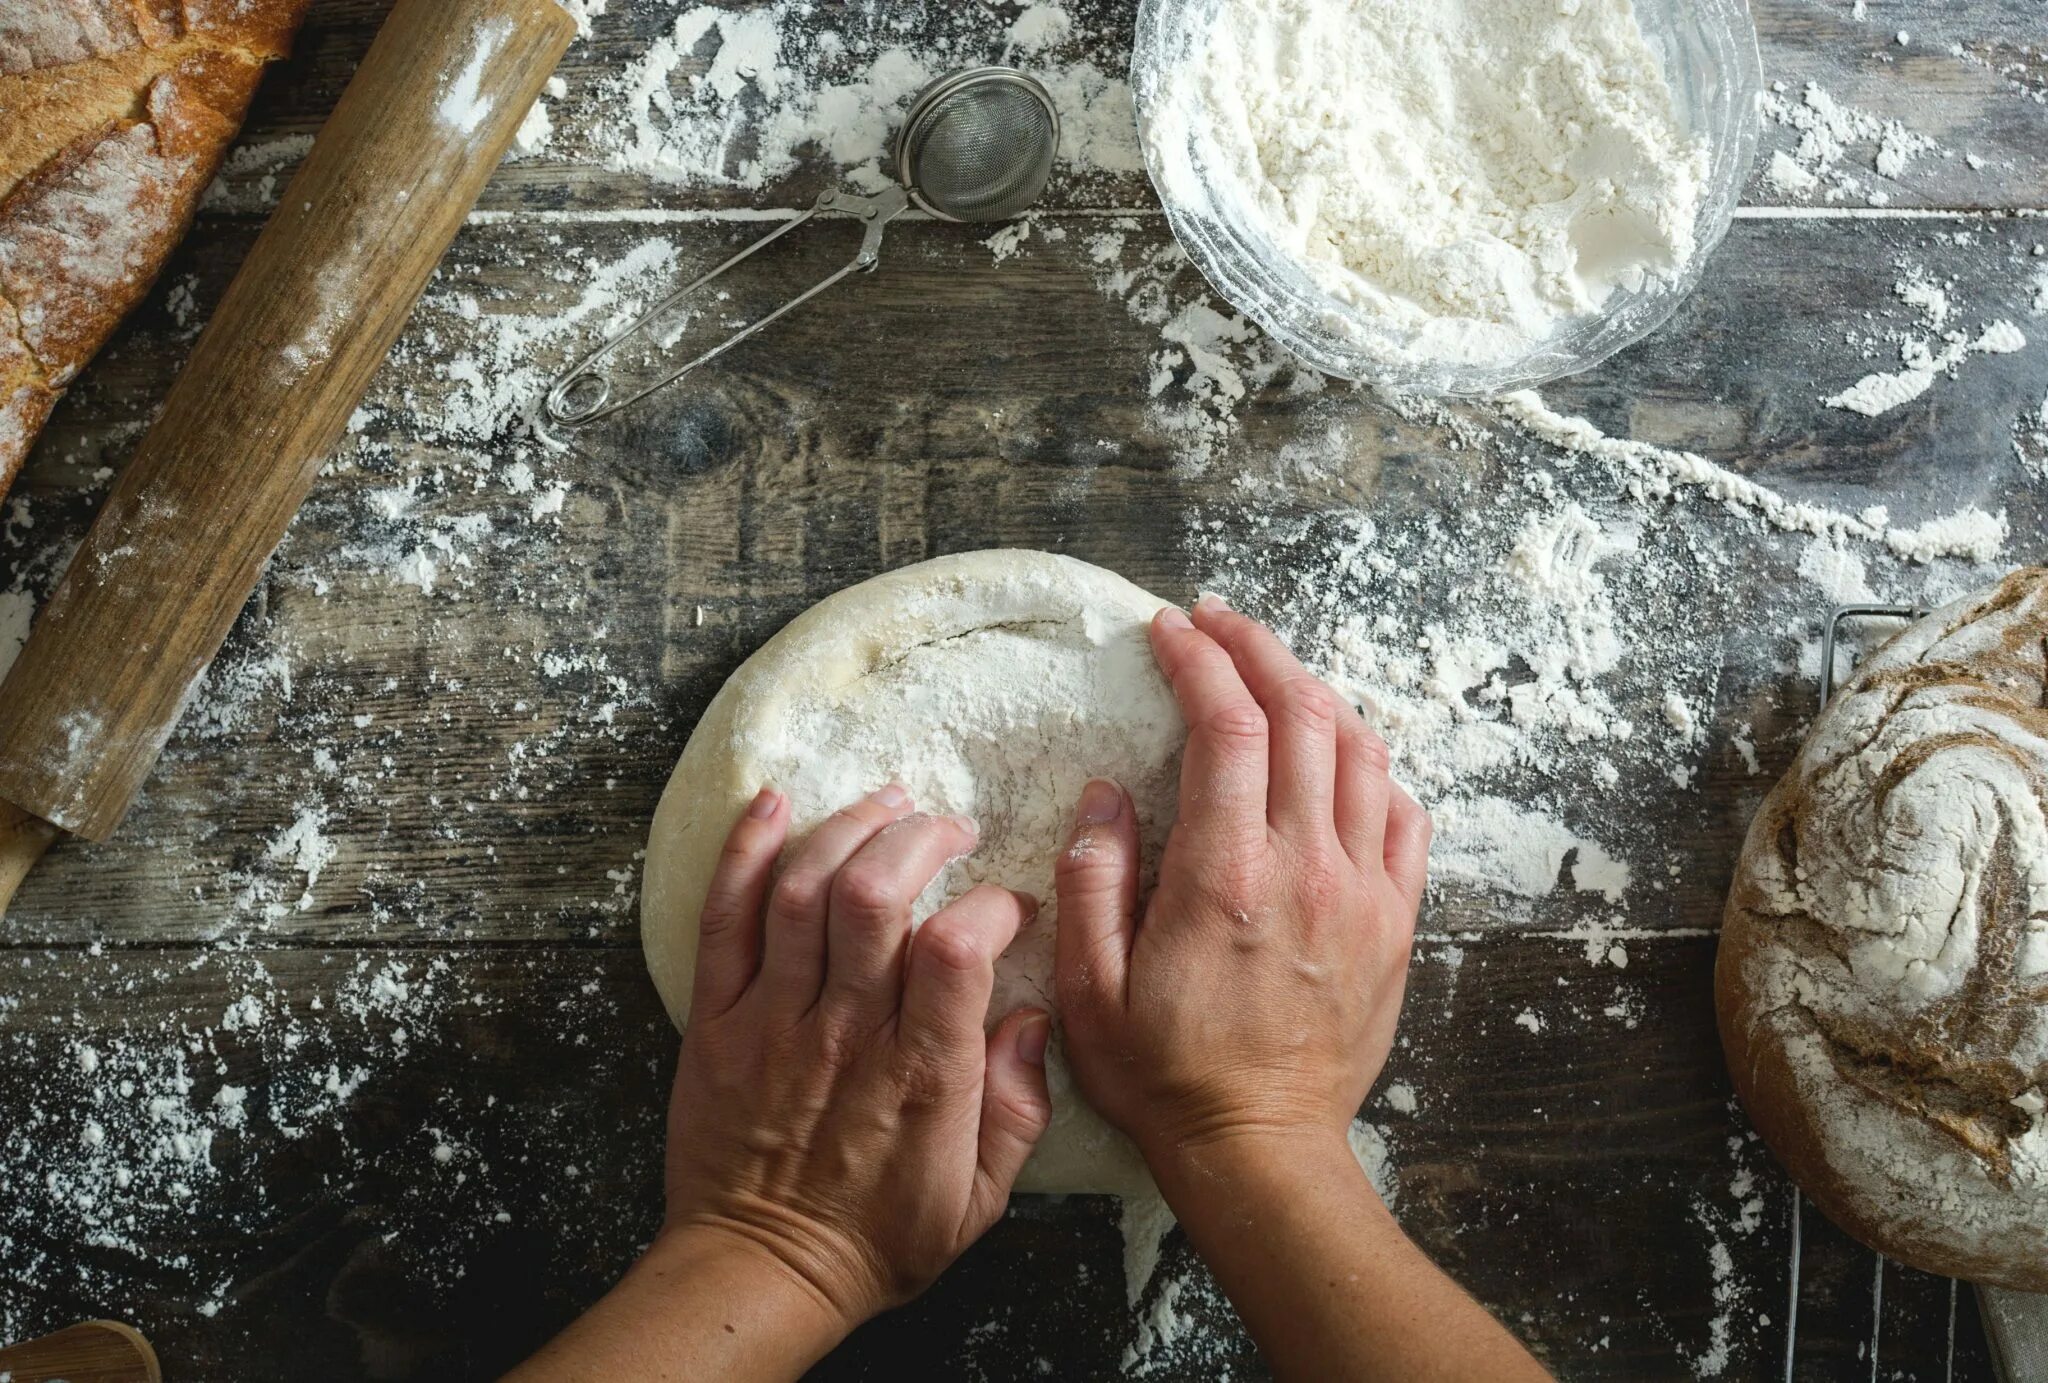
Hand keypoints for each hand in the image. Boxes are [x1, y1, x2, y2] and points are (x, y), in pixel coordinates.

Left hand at [662, 785, 1053, 1329]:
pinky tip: (774, 804)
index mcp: (921, 1073)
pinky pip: (725, 919)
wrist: (760, 1270)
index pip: (958, 948)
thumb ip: (1019, 1109)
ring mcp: (775, 1019)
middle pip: (875, 894)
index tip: (1008, 905)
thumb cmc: (876, 1238)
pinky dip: (745, 852)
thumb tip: (1037, 1020)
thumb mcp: (979, 1200)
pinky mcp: (719, 1019)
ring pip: (803, 890)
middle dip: (920, 836)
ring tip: (884, 802)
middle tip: (948, 827)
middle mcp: (846, 1033)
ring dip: (847, 826)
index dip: (992, 905)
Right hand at [1054, 597, 1430, 1172]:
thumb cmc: (1167, 1077)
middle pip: (1301, 713)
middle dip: (1258, 647)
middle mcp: (1305, 869)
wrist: (1262, 1150)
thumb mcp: (1090, 991)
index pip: (1226, 724)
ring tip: (1274, 670)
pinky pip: (1404, 815)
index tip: (1169, 630)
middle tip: (1219, 621)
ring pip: (1361, 750)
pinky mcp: (1395, 921)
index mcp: (1225, 877)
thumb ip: (1091, 882)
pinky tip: (1340, 754)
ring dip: (1317, 691)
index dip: (1198, 659)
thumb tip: (1105, 795)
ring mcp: (1362, 892)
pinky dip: (1374, 764)